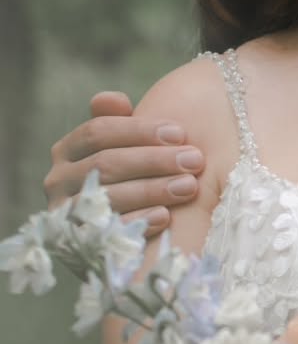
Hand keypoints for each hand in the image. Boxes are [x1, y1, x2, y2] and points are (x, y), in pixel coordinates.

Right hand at [44, 91, 204, 235]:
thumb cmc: (127, 177)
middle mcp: (58, 180)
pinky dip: (138, 222)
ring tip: (189, 186)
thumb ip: (117, 121)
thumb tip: (111, 99)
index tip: (180, 132)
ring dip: (152, 190)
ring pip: (108, 196)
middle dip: (154, 160)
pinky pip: (108, 232)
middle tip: (194, 159)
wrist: (112, 235)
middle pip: (105, 163)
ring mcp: (65, 213)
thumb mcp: (121, 147)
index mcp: (67, 150)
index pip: (98, 131)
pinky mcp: (78, 244)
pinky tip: (166, 217)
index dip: (139, 130)